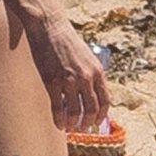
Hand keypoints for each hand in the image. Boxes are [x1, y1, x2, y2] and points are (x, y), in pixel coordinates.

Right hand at [24, 15, 111, 130]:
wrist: (49, 26)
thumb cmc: (67, 41)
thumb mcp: (87, 56)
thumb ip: (91, 74)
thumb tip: (92, 93)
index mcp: (97, 71)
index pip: (105, 100)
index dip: (102, 115)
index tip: (97, 122)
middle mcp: (86, 77)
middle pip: (92, 110)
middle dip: (88, 123)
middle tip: (83, 128)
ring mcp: (69, 81)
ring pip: (75, 112)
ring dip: (73, 124)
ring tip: (70, 128)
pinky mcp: (52, 82)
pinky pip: (58, 108)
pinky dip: (59, 120)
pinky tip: (59, 125)